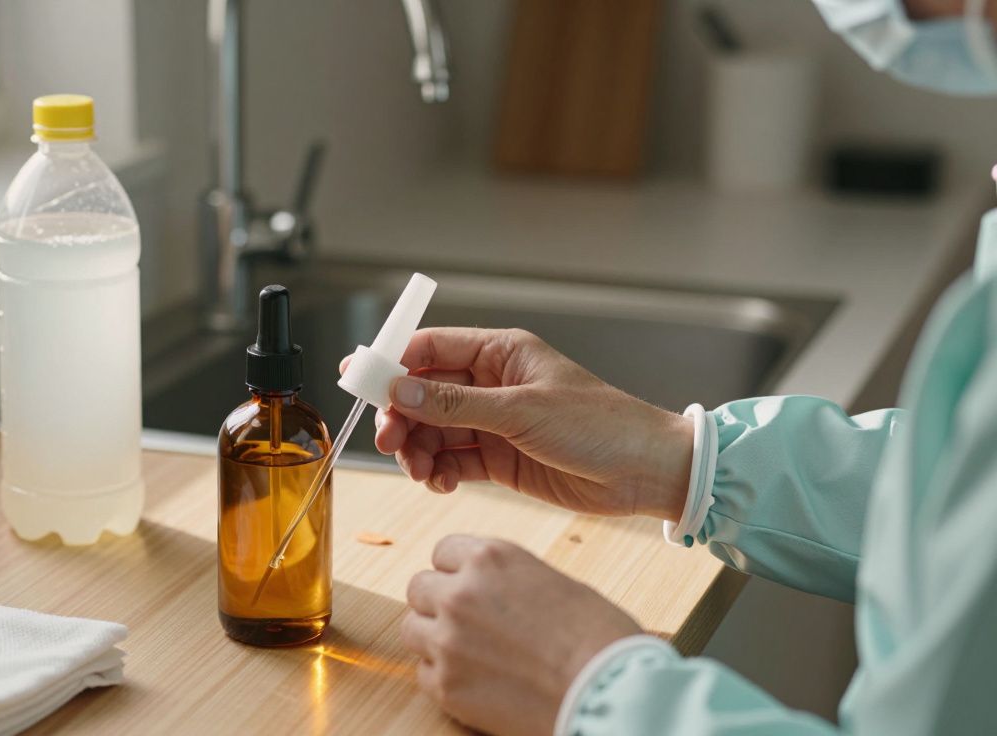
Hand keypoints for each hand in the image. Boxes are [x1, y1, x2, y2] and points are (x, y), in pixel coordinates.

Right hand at [344, 327, 691, 518]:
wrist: (646, 472)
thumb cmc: (600, 426)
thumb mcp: (522, 411)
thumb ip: (456, 403)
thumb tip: (400, 390)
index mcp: (501, 353)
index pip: (430, 348)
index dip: (391, 362)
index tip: (356, 378)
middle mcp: (492, 384)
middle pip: (423, 393)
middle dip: (400, 416)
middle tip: (388, 440)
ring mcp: (493, 423)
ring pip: (433, 430)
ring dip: (417, 449)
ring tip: (418, 469)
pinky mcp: (499, 459)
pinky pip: (452, 460)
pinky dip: (438, 472)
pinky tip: (439, 483)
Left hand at [402, 535, 641, 735]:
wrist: (608, 691)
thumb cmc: (598, 636)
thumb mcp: (551, 581)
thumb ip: (507, 578)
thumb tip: (488, 586)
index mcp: (491, 558)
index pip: (442, 551)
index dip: (456, 571)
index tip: (469, 587)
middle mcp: (460, 592)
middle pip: (419, 588)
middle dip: (439, 603)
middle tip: (466, 623)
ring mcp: (447, 640)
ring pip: (412, 628)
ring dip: (433, 637)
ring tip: (468, 652)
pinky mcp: (446, 686)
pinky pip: (422, 673)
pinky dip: (442, 676)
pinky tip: (474, 680)